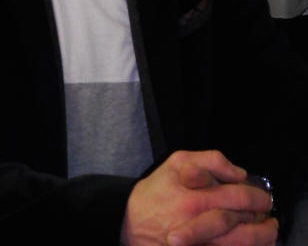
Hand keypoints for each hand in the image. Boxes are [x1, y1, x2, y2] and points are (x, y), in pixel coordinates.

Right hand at [120, 150, 276, 245]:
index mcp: (196, 196)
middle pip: (245, 222)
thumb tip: (239, 173)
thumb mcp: (177, 162)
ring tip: (267, 230)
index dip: (256, 196)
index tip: (261, 196)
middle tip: (266, 211)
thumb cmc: (157, 191)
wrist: (130, 223)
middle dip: (263, 217)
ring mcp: (200, 243)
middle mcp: (199, 222)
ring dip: (261, 237)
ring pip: (242, 244)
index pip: (239, 196)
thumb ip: (210, 160)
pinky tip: (250, 243)